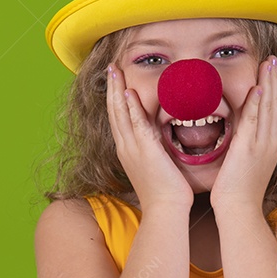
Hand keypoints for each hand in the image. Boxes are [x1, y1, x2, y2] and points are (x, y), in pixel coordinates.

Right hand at [107, 64, 193, 211]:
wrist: (166, 210)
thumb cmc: (165, 194)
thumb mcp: (155, 168)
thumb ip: (153, 153)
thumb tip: (157, 145)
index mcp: (128, 151)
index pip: (118, 119)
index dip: (116, 99)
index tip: (115, 81)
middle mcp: (126, 148)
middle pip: (114, 112)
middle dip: (112, 88)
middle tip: (111, 67)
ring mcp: (132, 149)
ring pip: (120, 113)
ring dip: (117, 90)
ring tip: (114, 70)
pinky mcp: (145, 150)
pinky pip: (135, 124)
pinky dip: (130, 107)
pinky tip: (128, 92)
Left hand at [210, 55, 276, 214]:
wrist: (239, 210)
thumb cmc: (239, 192)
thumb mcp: (248, 164)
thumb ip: (248, 146)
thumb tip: (244, 134)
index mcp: (271, 145)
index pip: (275, 111)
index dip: (275, 90)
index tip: (272, 72)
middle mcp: (271, 142)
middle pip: (276, 104)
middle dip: (275, 80)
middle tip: (272, 59)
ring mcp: (262, 145)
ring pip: (269, 108)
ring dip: (269, 83)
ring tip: (268, 64)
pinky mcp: (248, 149)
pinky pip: (254, 121)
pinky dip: (258, 103)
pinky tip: (258, 87)